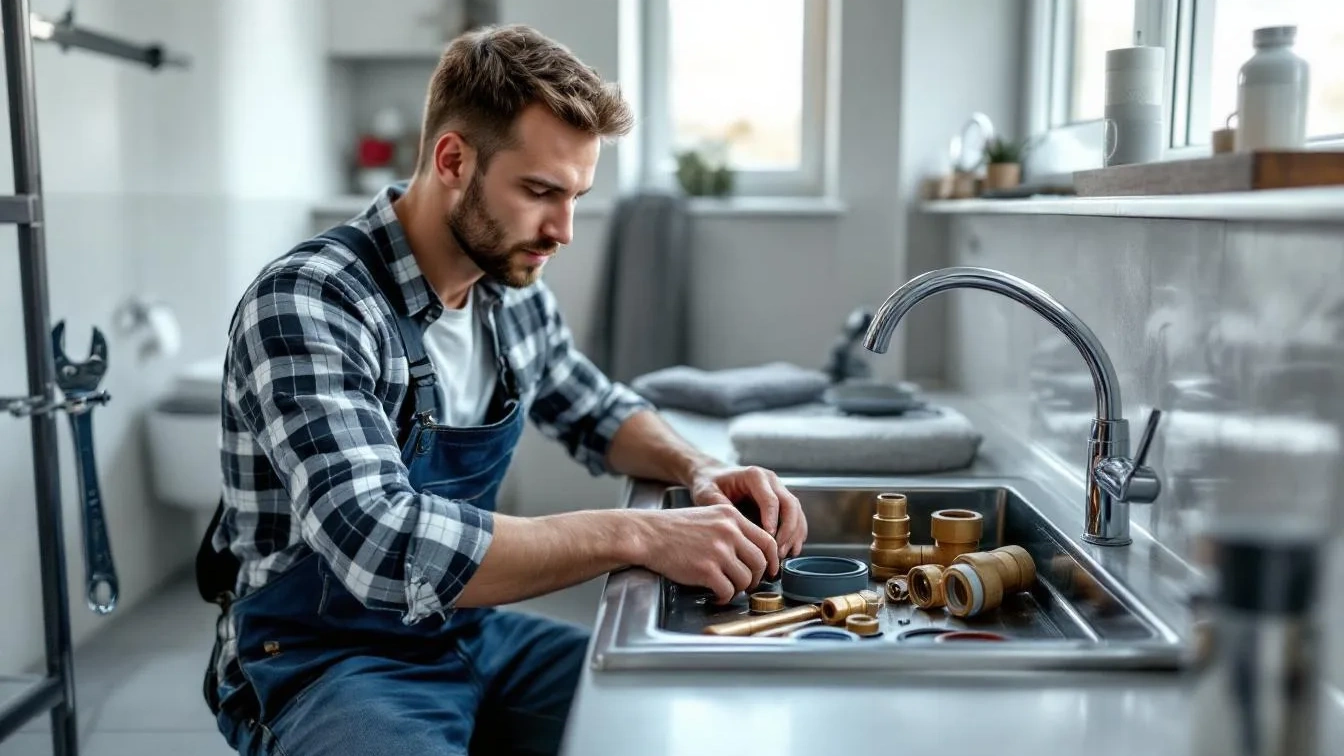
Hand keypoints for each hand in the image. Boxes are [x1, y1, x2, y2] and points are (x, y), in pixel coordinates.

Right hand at [633, 505, 778, 603]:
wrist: (648, 534)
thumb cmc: (674, 527)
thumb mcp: (709, 516)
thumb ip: (732, 528)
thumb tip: (751, 551)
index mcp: (731, 518)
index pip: (766, 541)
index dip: (772, 560)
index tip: (769, 570)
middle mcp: (729, 532)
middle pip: (760, 562)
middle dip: (757, 578)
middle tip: (747, 584)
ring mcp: (718, 551)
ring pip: (746, 579)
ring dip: (739, 589)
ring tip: (727, 588)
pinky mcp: (706, 570)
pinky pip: (728, 591)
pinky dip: (724, 597)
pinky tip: (715, 594)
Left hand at [687, 463, 807, 561]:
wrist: (713, 475)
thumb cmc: (709, 484)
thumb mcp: (707, 492)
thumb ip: (719, 507)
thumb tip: (735, 526)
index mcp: (754, 476)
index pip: (771, 499)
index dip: (772, 521)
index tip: (768, 539)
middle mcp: (771, 481)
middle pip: (790, 505)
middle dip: (787, 530)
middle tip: (777, 551)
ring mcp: (779, 490)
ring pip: (797, 512)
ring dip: (793, 534)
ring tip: (782, 554)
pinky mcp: (781, 501)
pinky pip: (796, 517)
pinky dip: (796, 534)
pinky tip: (789, 550)